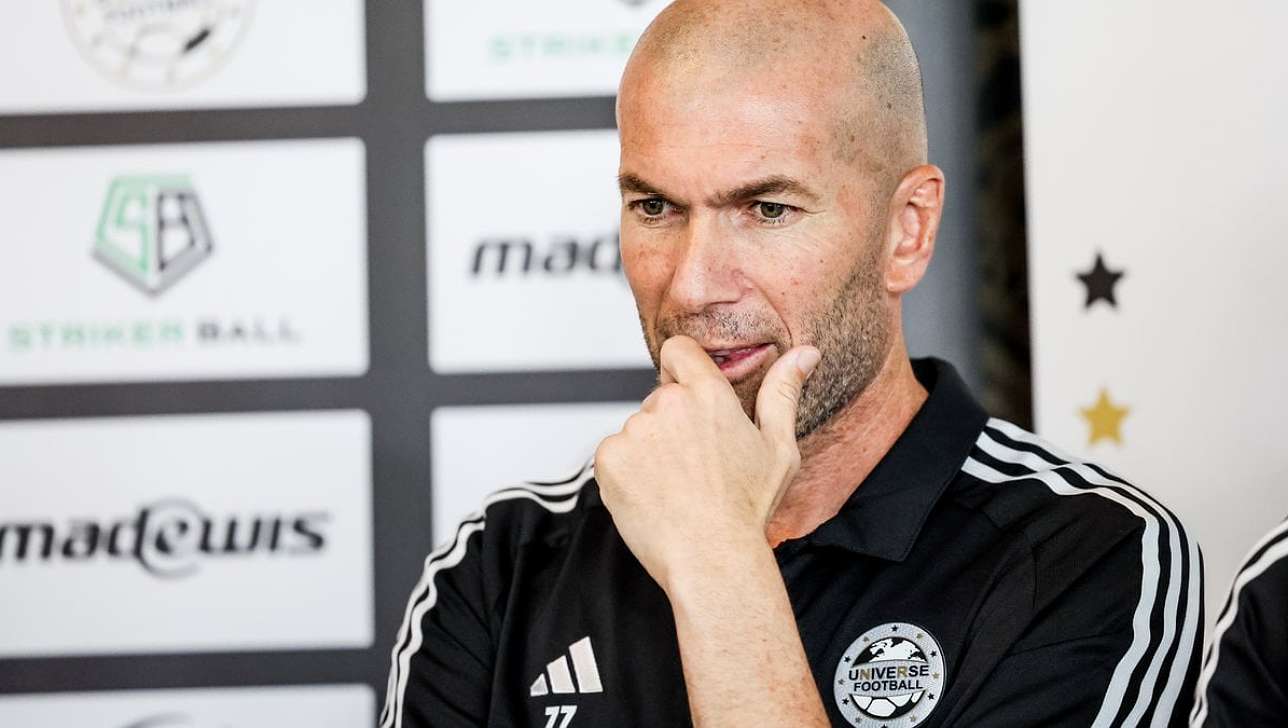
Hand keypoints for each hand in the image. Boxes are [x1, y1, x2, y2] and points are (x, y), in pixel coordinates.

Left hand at [593, 335, 820, 591]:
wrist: (711, 559)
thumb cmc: (746, 509)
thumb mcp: (778, 448)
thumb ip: (784, 392)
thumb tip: (806, 353)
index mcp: (709, 394)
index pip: (679, 350)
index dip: (682, 369)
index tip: (690, 397)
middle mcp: (668, 404)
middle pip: (660, 398)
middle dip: (672, 424)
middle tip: (695, 467)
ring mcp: (635, 430)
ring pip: (638, 430)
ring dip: (650, 450)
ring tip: (676, 487)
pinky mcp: (609, 457)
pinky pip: (615, 454)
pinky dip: (627, 473)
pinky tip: (653, 496)